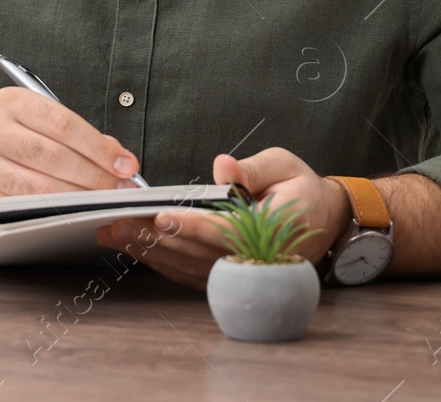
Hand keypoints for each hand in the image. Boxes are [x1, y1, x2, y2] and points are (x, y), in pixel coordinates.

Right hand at [0, 87, 140, 219]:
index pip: (64, 124)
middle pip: (54, 156)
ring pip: (41, 187)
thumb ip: (79, 135)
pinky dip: (55, 213)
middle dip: (95, 175)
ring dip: (80, 198)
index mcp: (11, 102)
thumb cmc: (13, 141)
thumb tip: (119, 159)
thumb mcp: (39, 123)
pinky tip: (75, 213)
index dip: (99, 147)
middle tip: (120, 187)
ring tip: (103, 201)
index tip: (125, 164)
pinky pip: (26, 210)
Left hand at [95, 148, 350, 289]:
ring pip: (190, 267)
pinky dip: (162, 263)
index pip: (227, 231)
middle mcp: (257, 257)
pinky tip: (137, 249)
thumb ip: (253, 168)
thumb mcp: (284, 165)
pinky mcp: (231, 276)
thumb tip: (223, 166)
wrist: (326, 222)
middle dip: (155, 240)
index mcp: (274, 228)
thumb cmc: (301, 188)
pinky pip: (192, 274)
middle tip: (117, 224)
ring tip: (114, 235)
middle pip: (199, 253)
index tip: (162, 218)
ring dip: (150, 253)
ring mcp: (243, 272)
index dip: (193, 226)